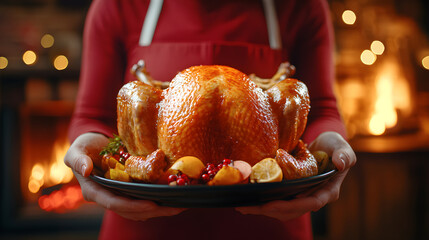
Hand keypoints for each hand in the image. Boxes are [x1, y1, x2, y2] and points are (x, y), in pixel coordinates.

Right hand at [64, 132, 185, 220]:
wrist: (93, 144)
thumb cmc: (84, 146)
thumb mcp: (77, 149)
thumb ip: (78, 159)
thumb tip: (85, 170)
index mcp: (94, 191)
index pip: (114, 203)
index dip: (132, 205)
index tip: (151, 204)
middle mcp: (109, 197)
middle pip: (131, 210)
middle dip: (153, 210)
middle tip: (175, 207)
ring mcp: (120, 195)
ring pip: (140, 209)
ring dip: (160, 209)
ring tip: (180, 204)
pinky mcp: (130, 190)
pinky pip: (144, 200)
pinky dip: (159, 200)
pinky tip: (175, 197)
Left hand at [235, 131, 355, 220]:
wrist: (324, 144)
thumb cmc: (334, 145)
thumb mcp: (340, 147)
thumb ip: (343, 155)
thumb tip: (341, 163)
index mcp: (328, 191)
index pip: (312, 203)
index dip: (292, 205)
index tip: (272, 203)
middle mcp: (313, 197)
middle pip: (292, 211)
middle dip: (270, 210)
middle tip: (248, 206)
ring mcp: (301, 196)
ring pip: (282, 209)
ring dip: (262, 209)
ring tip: (242, 205)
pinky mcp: (291, 192)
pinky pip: (277, 201)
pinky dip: (263, 201)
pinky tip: (247, 198)